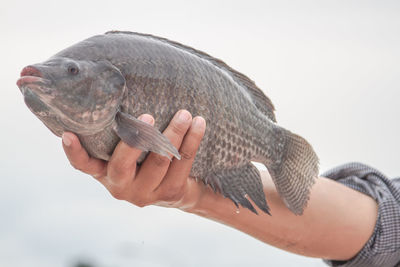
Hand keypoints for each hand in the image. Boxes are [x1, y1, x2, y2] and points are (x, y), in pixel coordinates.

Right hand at [62, 110, 206, 209]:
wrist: (174, 190)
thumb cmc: (144, 160)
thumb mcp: (128, 151)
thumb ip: (120, 133)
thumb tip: (115, 87)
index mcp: (105, 174)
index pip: (84, 165)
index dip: (74, 152)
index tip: (68, 134)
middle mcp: (121, 186)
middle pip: (122, 164)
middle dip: (135, 140)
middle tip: (147, 116)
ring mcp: (146, 193)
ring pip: (159, 161)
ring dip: (173, 134)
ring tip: (185, 113)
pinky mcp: (170, 193)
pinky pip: (183, 162)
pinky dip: (192, 140)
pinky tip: (199, 123)